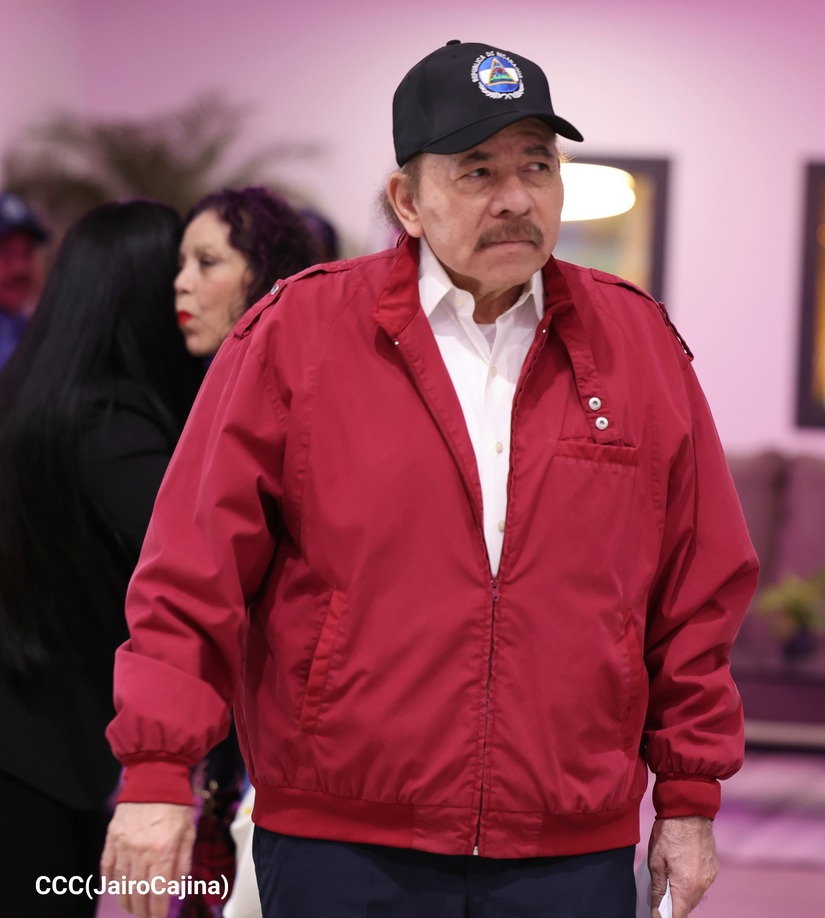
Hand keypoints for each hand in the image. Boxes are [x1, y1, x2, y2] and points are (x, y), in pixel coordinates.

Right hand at [100, 802, 195, 917]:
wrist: (155, 775)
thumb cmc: (175, 802)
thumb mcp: (188, 831)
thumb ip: (182, 860)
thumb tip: (176, 885)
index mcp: (162, 850)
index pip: (158, 891)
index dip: (158, 910)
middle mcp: (141, 851)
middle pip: (138, 891)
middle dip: (142, 910)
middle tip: (146, 917)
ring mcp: (123, 845)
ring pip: (122, 883)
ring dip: (127, 900)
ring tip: (132, 908)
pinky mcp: (112, 837)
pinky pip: (107, 867)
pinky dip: (110, 881)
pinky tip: (115, 889)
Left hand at [647, 816, 718, 917]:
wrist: (689, 810)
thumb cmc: (668, 833)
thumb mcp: (655, 861)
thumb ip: (657, 890)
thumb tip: (656, 911)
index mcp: (686, 887)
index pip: (678, 916)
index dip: (667, 917)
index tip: (657, 914)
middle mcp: (702, 886)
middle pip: (687, 906)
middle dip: (674, 904)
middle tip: (660, 892)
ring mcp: (710, 878)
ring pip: (695, 895)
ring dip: (683, 893)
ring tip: (671, 876)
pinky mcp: (714, 869)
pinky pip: (702, 883)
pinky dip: (692, 882)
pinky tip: (682, 868)